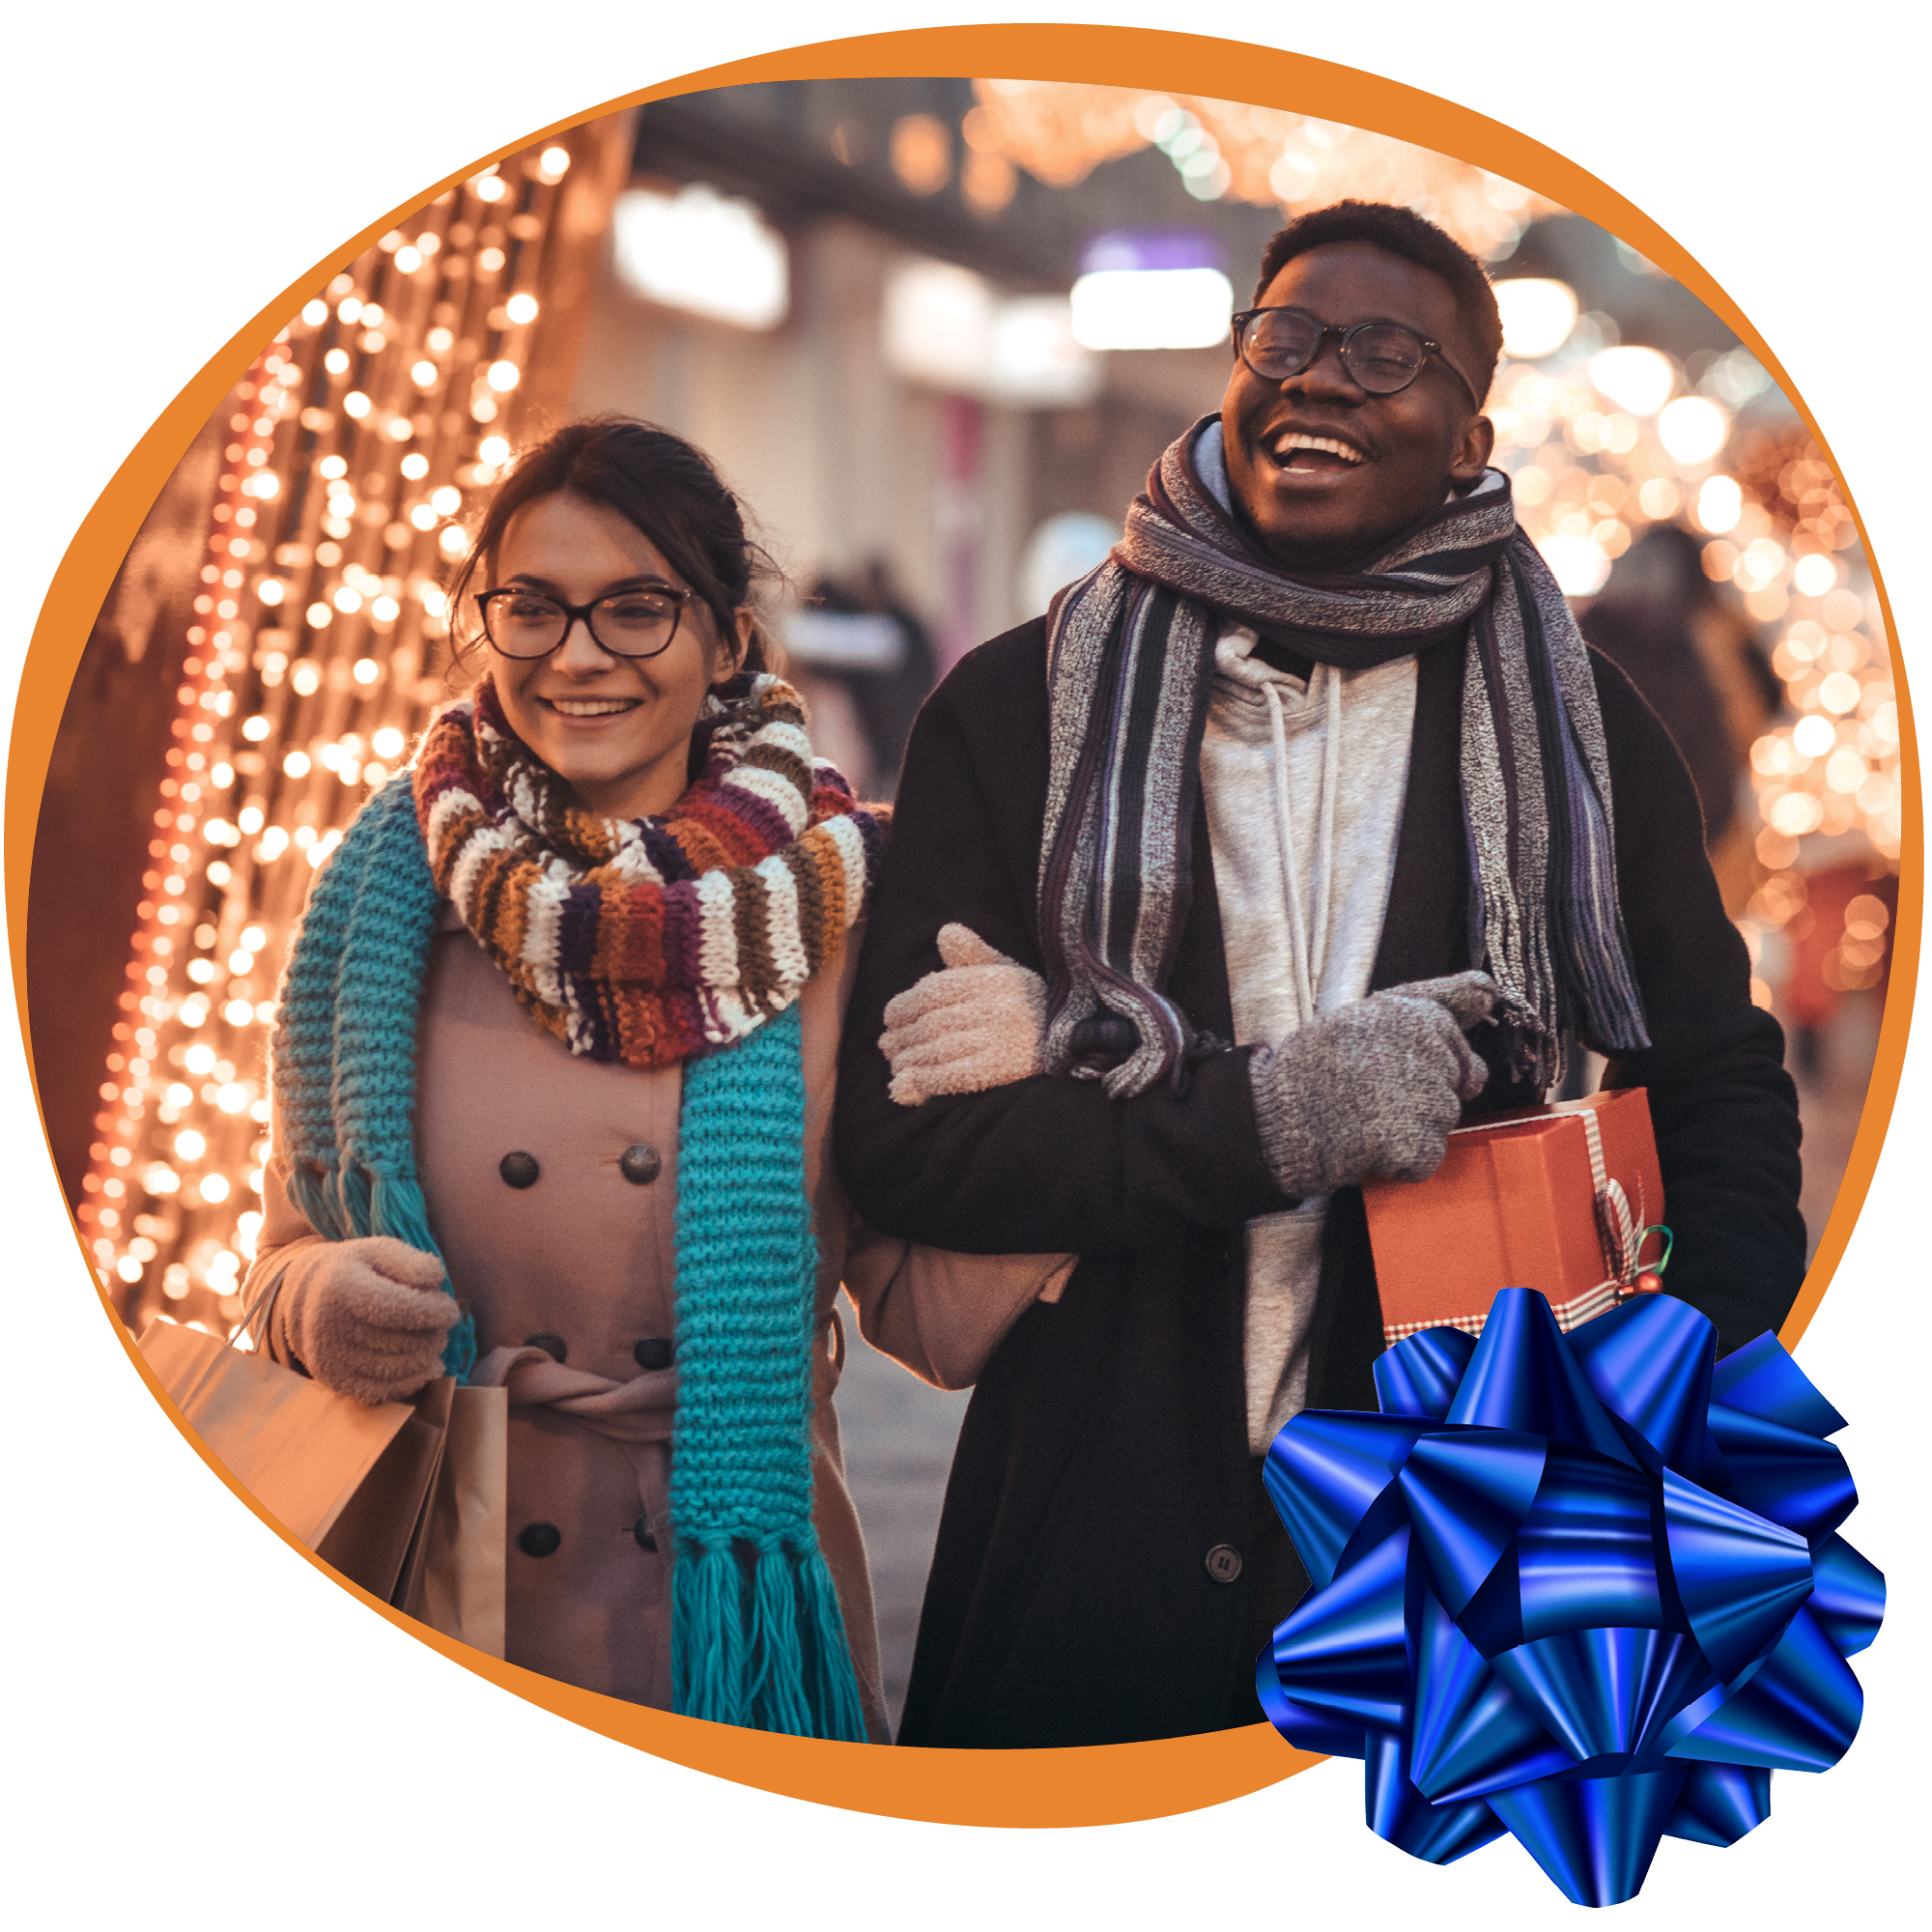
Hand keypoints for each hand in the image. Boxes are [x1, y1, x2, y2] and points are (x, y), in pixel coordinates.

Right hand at [279, 1236, 455, 1405]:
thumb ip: (410, 1262)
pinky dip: (411, 1381)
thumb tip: (437, 1280)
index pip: (398, 1308)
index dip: (432, 1312)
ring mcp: (329, 1357)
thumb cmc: (354, 1269)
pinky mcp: (334, 1380)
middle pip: (401, 1341)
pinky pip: (383, 1390)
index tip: (450, 1310)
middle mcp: (329, 1326)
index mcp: (341, 1287)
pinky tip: (425, 1366)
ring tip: (432, 1340)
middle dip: (433, 1335)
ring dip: (425, 1357)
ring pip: (397, 1368)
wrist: (306, 1296)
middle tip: (441, 1326)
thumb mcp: (379, 1251)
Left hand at [880, 923, 1047, 1105]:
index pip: (934, 991)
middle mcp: (996, 1006)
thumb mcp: (1009, 973)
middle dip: (903, 1037)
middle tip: (886, 1046)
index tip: (890, 1018)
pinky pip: (952, 1075)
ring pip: (937, 1049)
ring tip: (896, 1066)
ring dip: (908, 1061)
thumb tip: (945, 932)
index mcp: (995, 979)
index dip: (904, 1005)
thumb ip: (975, 955)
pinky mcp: (1000, 1070)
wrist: (1078, 1042)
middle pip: (932, 1022)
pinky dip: (923, 1082)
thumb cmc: (1034, 1006)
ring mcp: (999, 1039)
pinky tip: (904, 1088)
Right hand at [1250, 970, 1497, 1195]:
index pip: (1454, 1041)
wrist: (1275, 1118)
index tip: (1385, 1065)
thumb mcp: (1368, 1014)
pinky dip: (1400, 1161)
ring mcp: (1425, 1100)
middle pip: (1454, 1084)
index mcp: (1415, 1015)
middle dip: (1422, 1093)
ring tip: (1363, 1117)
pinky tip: (1366, 1143)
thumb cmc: (1314, 1066)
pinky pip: (1425, 1159)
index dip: (1422, 1059)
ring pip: (1442, 1122)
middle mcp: (1428, 1052)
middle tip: (1370, 1093)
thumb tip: (1489, 991)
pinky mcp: (1416, 1144)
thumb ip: (1435, 1000)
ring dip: (1410, 1127)